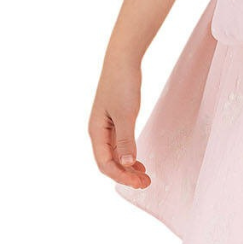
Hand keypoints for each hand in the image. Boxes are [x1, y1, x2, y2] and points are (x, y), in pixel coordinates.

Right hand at [90, 59, 149, 188]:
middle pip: (109, 163)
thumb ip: (126, 139)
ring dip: (128, 168)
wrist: (122, 60)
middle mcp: (98, 132)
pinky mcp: (115, 121)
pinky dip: (129, 156)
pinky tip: (138, 162)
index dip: (120, 176)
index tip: (138, 182)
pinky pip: (119, 145)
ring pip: (115, 155)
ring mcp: (106, 127)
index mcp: (96, 131)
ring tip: (145, 177)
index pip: (104, 163)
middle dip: (125, 176)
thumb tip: (127, 163)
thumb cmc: (121, 84)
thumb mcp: (125, 114)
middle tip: (146, 183)